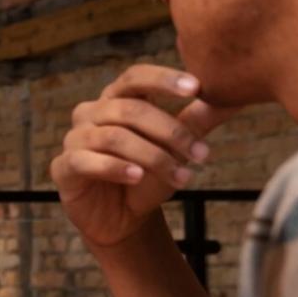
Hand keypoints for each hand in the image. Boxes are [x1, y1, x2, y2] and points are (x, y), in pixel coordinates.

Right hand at [49, 65, 234, 248]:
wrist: (122, 219)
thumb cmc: (147, 177)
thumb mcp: (176, 150)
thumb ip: (197, 122)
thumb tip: (234, 96)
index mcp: (117, 99)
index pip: (135, 77)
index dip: (163, 79)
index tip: (196, 88)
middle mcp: (91, 114)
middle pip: (129, 109)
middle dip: (170, 131)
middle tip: (202, 154)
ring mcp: (74, 139)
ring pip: (113, 136)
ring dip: (153, 156)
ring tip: (182, 177)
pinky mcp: (63, 168)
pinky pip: (86, 160)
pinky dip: (115, 168)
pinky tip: (137, 177)